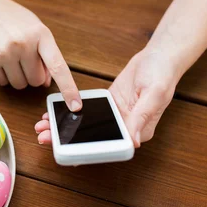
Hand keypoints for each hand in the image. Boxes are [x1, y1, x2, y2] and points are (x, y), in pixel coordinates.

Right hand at [0, 0, 81, 110]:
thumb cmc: (11, 19)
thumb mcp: (35, 29)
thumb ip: (45, 55)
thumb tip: (46, 82)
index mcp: (41, 34)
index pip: (59, 66)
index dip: (68, 88)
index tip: (75, 106)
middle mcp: (24, 44)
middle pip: (36, 81)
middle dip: (31, 74)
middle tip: (23, 59)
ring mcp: (5, 53)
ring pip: (19, 85)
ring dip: (16, 76)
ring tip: (9, 56)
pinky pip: (2, 83)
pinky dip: (2, 76)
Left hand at [34, 49, 179, 146]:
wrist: (159, 56)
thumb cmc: (162, 74)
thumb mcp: (153, 95)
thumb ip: (142, 117)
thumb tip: (133, 140)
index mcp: (138, 131)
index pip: (109, 147)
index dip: (86, 151)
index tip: (66, 151)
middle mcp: (126, 126)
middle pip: (93, 139)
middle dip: (68, 140)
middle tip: (45, 137)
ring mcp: (116, 115)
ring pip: (86, 127)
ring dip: (66, 127)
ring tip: (44, 126)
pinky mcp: (109, 103)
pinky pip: (87, 111)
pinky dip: (71, 113)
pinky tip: (56, 113)